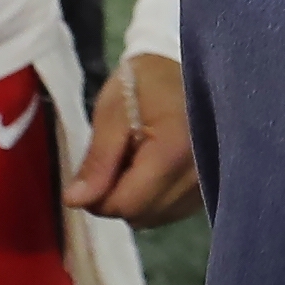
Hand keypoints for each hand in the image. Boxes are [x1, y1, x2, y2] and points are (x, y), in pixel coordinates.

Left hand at [72, 50, 200, 227]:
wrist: (188, 67)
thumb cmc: (145, 83)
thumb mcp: (113, 112)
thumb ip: (98, 160)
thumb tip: (75, 201)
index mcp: (172, 153)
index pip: (126, 204)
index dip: (100, 196)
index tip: (94, 171)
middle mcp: (197, 176)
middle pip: (142, 215)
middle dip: (118, 197)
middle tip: (116, 159)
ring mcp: (207, 184)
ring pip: (156, 217)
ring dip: (137, 199)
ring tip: (137, 160)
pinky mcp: (209, 187)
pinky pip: (173, 210)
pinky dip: (156, 198)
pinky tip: (154, 169)